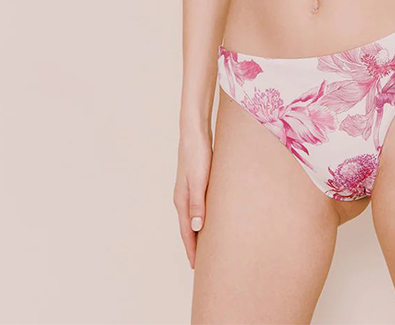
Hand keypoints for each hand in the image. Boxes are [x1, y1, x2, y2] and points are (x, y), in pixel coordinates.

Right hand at [173, 127, 212, 268]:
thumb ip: (198, 203)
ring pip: (192, 217)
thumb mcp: (199, 180)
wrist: (194, 132)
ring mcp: (187, 190)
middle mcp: (182, 197)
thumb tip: (196, 228)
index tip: (196, 267)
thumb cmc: (197, 154)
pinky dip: (201, 218)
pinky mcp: (195, 182)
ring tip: (205, 246)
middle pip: (187, 227)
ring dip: (197, 232)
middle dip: (193, 245)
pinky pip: (197, 207)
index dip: (191, 249)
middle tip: (201, 264)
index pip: (186, 231)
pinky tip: (208, 219)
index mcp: (182, 200)